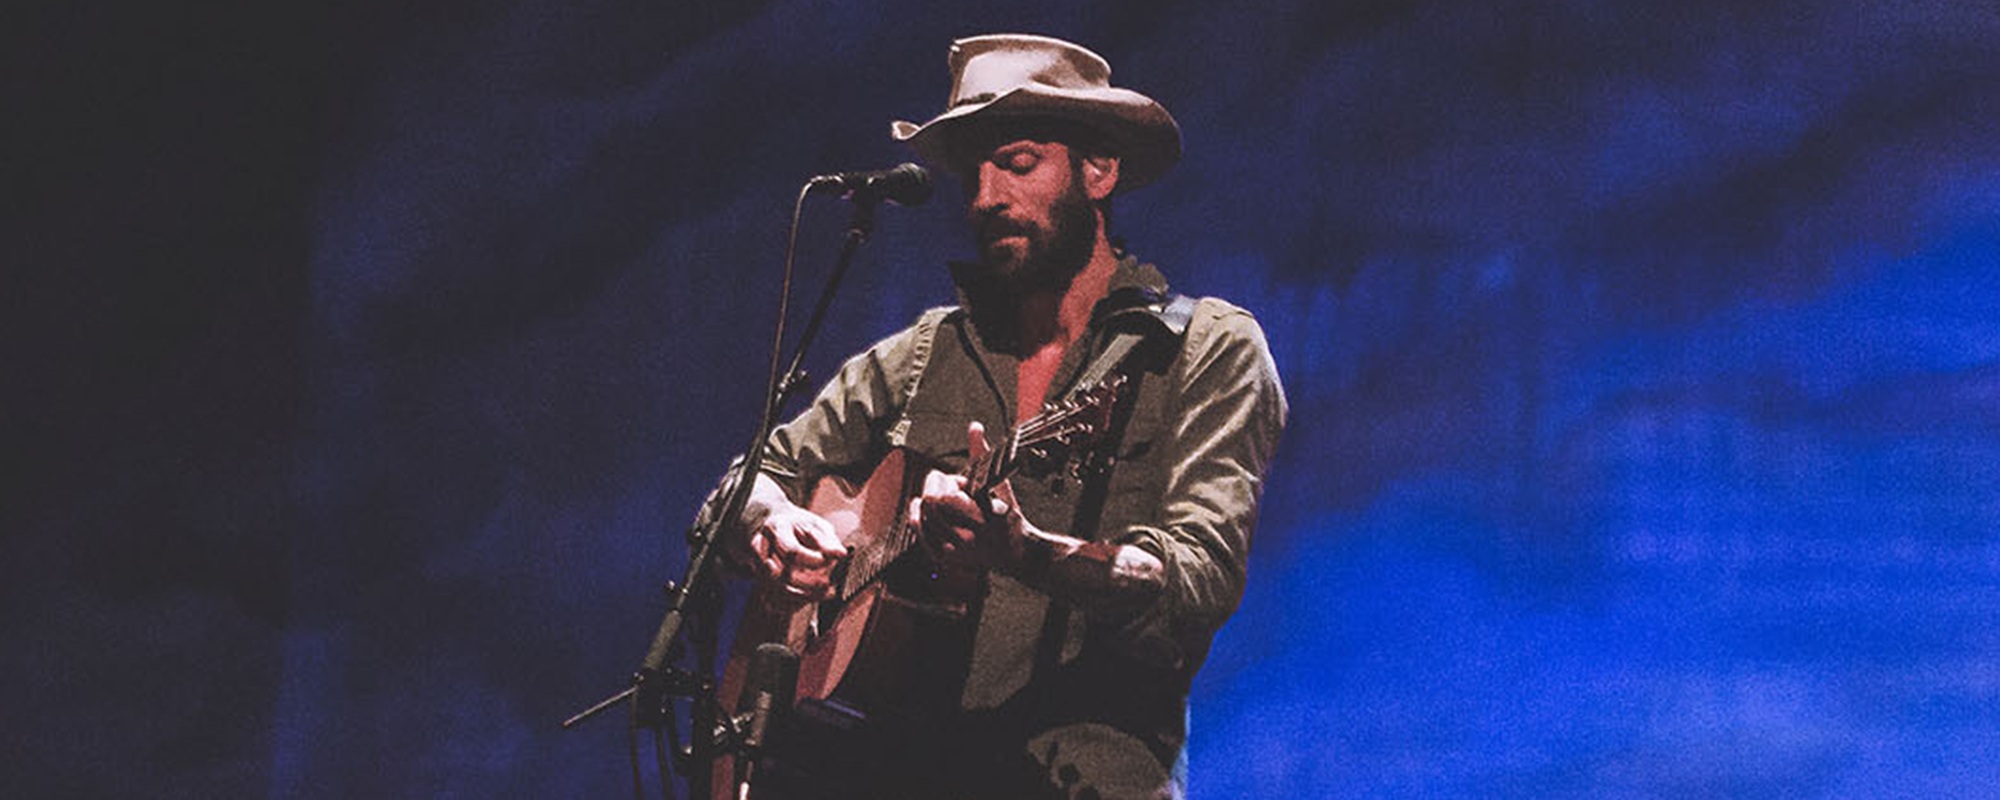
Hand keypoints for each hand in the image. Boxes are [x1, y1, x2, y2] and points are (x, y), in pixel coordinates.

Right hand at [743, 487, 846, 603]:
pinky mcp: (761, 581)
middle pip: (783, 576)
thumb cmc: (799, 526)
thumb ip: (827, 540)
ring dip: (806, 596)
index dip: (813, 561)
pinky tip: (813, 597)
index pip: (792, 552)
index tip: (830, 562)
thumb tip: (841, 554)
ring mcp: (757, 566)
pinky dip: (796, 603)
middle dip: (811, 583)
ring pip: (779, 591)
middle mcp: (761, 548)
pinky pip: (776, 600)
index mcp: (775, 528)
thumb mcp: (815, 525)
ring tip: (826, 592)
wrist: (777, 528)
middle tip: (830, 583)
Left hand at [908, 421, 1027, 569]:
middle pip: (931, 506)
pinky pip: (922, 536)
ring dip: (926, 501)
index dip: (945, 483)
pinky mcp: (946, 559)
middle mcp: (968, 537)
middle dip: (933, 488)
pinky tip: (919, 507)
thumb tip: (974, 426)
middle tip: (942, 483)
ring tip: (937, 496)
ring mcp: (956, 550)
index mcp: (983, 517)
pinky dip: (917, 518)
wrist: (1016, 553)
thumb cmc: (1009, 516)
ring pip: (924, 518)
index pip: (946, 498)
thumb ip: (982, 455)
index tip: (955, 480)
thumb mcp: (999, 485)